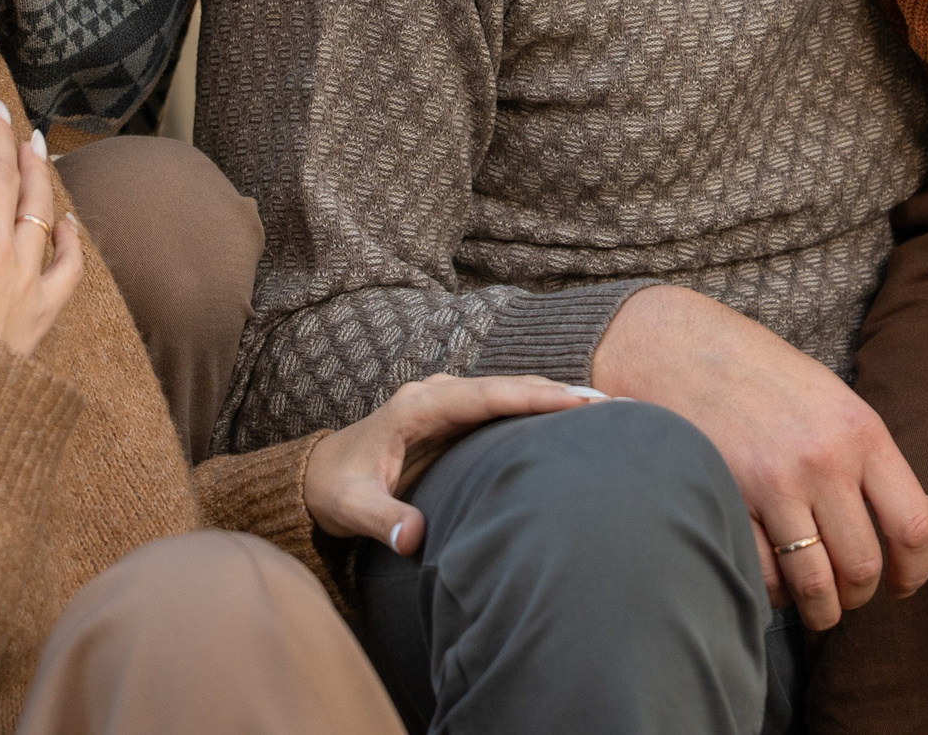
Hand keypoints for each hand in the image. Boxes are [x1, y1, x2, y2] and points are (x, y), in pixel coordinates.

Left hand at [305, 374, 596, 553]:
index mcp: (415, 407)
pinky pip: (503, 405)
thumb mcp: (351, 507)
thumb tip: (414, 539)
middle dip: (556, 391)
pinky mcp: (455, 417)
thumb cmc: (335, 489)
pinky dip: (538, 406)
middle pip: (505, 387)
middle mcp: (435, 394)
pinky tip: (572, 418)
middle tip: (610, 403)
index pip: (482, 396)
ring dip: (553, 396)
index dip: (529, 397)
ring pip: (509, 392)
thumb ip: (382, 520)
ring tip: (605, 407)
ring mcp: (447, 402)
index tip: (572, 402)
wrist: (318, 476)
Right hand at [589, 285, 927, 631]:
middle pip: (862, 565)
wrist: (679, 348)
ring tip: (817, 606)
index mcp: (862, 432)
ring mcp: (774, 482)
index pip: (913, 525)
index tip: (902, 585)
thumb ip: (879, 464)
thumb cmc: (765, 378)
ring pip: (816, 583)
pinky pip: (765, 576)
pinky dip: (774, 594)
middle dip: (859, 596)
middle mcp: (824, 459)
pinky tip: (775, 582)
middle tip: (849, 594)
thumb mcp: (835, 404)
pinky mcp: (730, 500)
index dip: (916, 571)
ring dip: (821, 610)